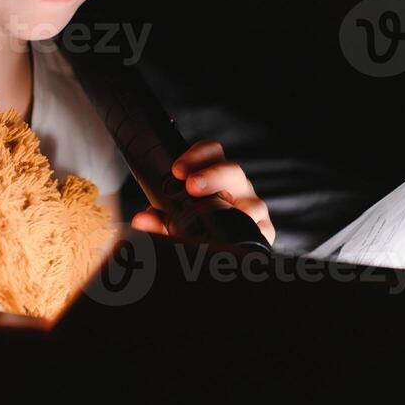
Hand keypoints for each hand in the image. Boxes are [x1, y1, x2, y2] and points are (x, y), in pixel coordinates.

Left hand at [130, 139, 275, 245]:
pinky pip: (263, 231)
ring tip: (217, 217)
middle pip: (232, 171)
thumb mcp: (172, 221)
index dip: (196, 155)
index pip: (212, 152)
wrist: (219, 253)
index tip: (177, 169)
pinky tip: (238, 239)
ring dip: (235, 209)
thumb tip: (141, 221)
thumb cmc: (194, 226)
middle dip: (212, 175)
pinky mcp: (263, 232)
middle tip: (191, 185)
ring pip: (252, 202)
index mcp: (215, 175)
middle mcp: (236, 187)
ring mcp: (252, 208)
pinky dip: (253, 233)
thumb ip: (157, 220)